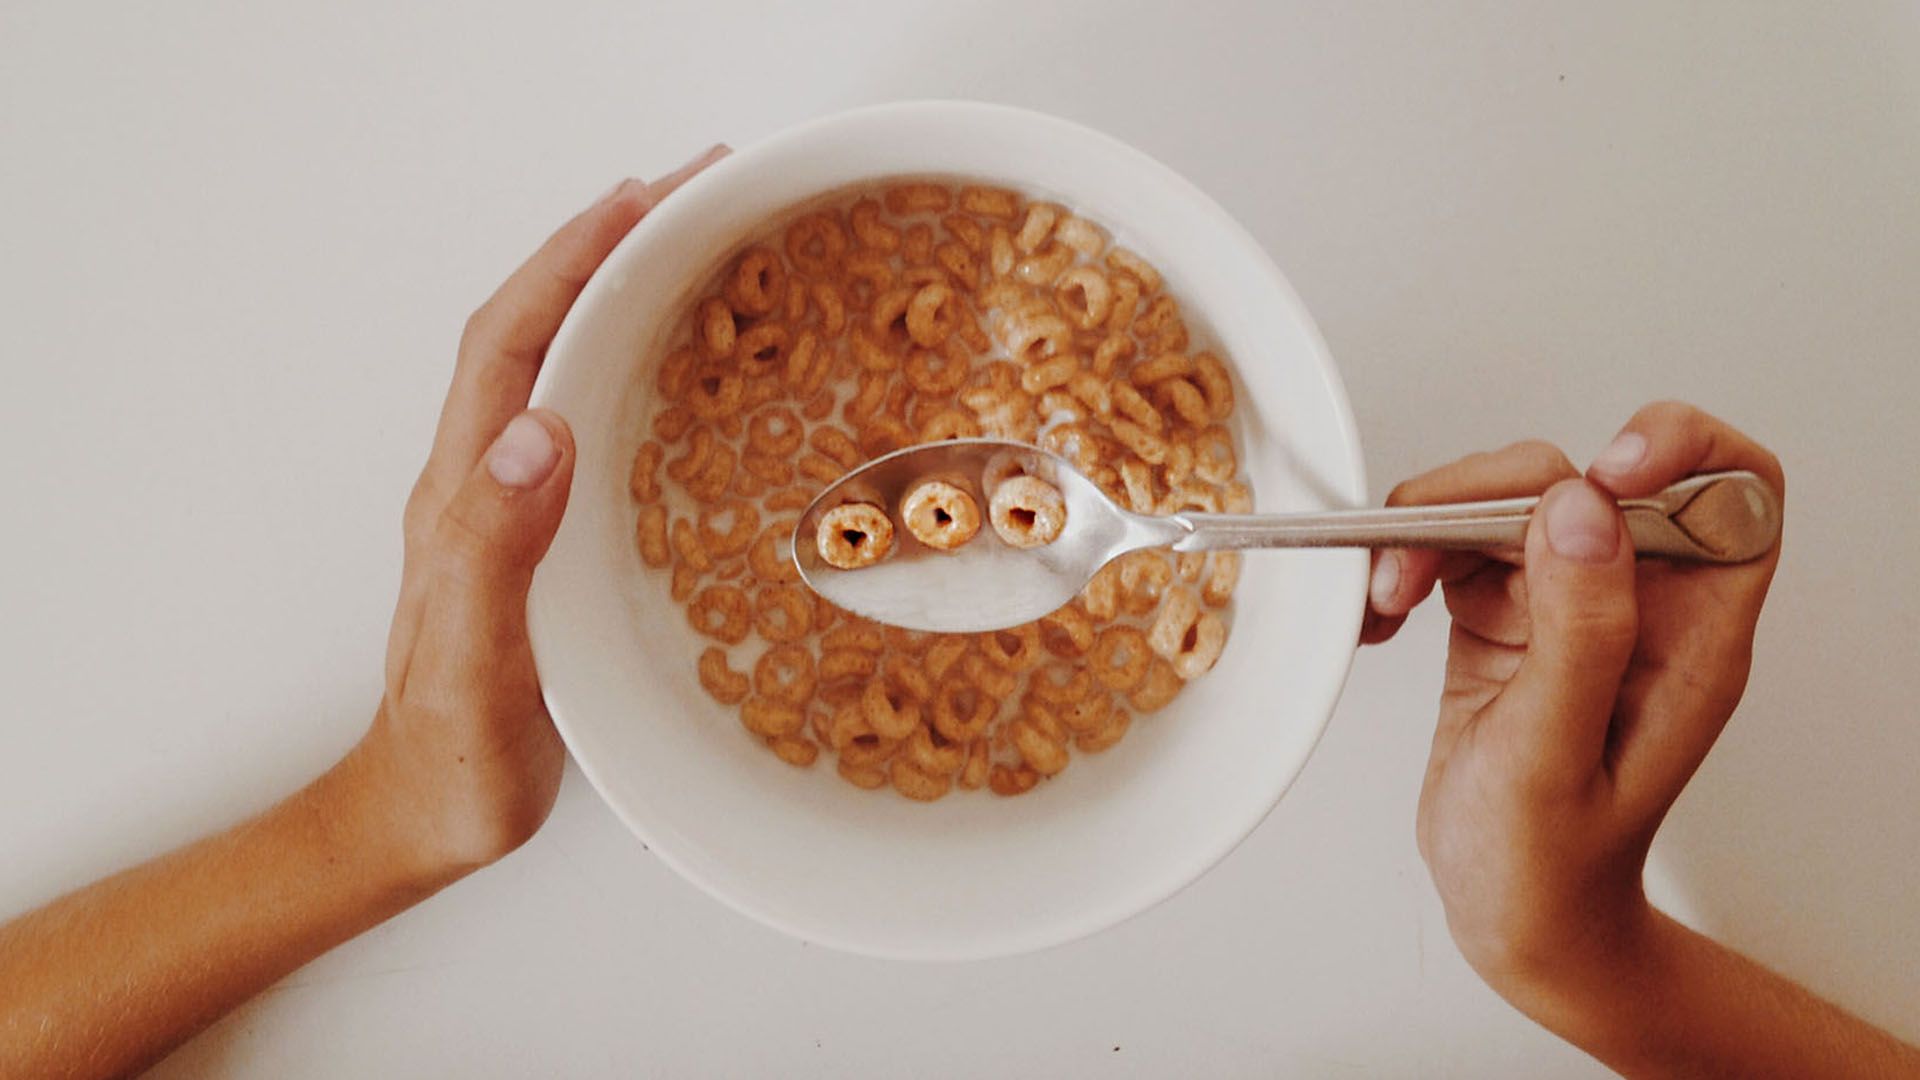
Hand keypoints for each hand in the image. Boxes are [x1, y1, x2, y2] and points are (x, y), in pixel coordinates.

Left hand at [356, 147, 726, 878]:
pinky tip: (681, 367)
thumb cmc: (453, 757)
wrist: (424, 815)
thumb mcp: (473, 664)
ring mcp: (510, 508)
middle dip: (604, 249)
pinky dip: (630, 365)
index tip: (645, 201)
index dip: (570, 264)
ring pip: (559, 366)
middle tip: (695, 194)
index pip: (510, 346)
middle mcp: (481, 482)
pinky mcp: (544, 538)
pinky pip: (586, 419)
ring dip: (618, 295)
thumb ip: (492, 551)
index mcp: (463, 495)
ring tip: (695, 248)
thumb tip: (539, 432)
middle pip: (536, 330)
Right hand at [1362, 402, 1784, 1004]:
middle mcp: (1637, 604)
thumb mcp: (1557, 756)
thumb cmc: (1549, 863)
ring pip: (1508, 501)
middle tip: (1427, 552)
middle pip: (1586, 478)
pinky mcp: (1504, 613)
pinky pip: (1454, 545)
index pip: (1730, 491)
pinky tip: (1378, 614)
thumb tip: (1581, 506)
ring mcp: (1567, 604)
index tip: (1600, 470)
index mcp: (1691, 634)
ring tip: (1385, 598)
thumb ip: (1579, 630)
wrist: (1510, 913)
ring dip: (1432, 527)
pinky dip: (1403, 561)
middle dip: (1497, 495)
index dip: (1676, 450)